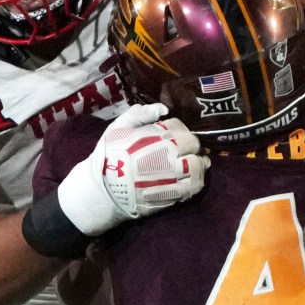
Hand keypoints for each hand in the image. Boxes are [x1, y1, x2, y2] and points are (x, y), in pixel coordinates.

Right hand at [59, 103, 209, 235]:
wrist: (104, 190)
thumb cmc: (111, 155)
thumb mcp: (119, 127)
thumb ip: (140, 114)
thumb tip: (163, 109)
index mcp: (160, 138)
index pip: (182, 129)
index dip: (180, 131)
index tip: (175, 135)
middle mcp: (171, 157)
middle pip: (194, 147)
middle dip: (193, 146)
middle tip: (189, 149)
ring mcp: (174, 178)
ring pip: (198, 168)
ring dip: (199, 165)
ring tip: (196, 164)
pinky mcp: (173, 196)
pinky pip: (193, 188)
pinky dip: (196, 182)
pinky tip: (190, 179)